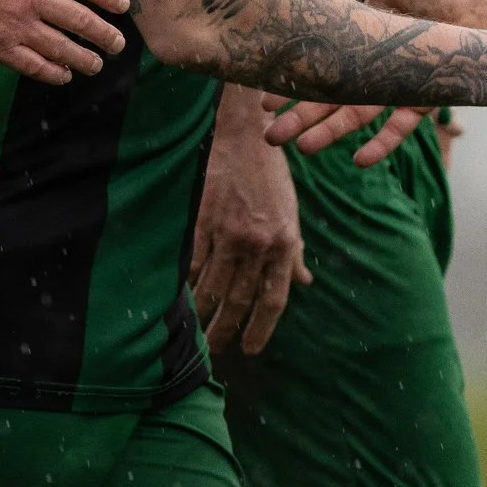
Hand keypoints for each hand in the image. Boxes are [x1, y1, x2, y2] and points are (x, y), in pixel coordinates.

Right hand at [0, 0, 130, 85]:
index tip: (123, 7)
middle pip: (80, 19)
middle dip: (104, 34)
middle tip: (118, 45)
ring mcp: (16, 24)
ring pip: (61, 46)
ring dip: (83, 58)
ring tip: (96, 66)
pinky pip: (32, 64)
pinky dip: (51, 72)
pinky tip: (62, 76)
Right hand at [190, 103, 311, 354]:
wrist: (241, 135)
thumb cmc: (268, 173)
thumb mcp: (290, 211)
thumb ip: (293, 251)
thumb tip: (305, 281)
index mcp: (284, 241)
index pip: (275, 298)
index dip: (262, 328)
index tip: (250, 350)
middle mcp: (258, 242)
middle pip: (240, 300)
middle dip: (226, 330)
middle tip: (215, 351)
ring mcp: (228, 232)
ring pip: (213, 286)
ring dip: (203, 313)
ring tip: (194, 330)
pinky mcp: (203, 220)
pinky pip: (192, 263)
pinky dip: (187, 283)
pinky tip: (181, 297)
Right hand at [266, 0, 469, 159]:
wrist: (476, 2)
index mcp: (356, 40)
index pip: (317, 66)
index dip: (293, 82)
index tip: (265, 99)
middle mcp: (371, 69)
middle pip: (330, 98)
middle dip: (300, 117)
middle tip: (271, 136)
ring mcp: (394, 87)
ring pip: (356, 116)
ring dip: (329, 133)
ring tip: (302, 148)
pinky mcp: (421, 100)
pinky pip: (398, 127)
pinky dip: (380, 144)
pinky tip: (358, 159)